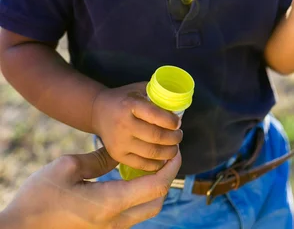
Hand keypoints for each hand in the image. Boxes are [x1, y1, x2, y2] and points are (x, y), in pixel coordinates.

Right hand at [1, 146, 180, 228]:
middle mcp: (114, 223)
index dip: (170, 167)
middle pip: (156, 203)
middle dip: (167, 179)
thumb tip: (117, 150)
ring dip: (154, 189)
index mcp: (109, 204)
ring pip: (145, 212)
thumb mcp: (68, 167)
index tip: (176, 151)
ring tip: (152, 166)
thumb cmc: (39, 198)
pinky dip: (140, 198)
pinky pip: (131, 216)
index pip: (154, 187)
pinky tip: (131, 181)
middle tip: (168, 157)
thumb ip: (98, 158)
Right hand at [91, 82, 182, 171]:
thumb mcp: (139, 89)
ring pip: (152, 153)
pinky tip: (163, 158)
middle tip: (179, 135)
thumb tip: (177, 108)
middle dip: (174, 138)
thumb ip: (156, 95)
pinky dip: (157, 164)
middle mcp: (123, 125)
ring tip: (174, 147)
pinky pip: (142, 164)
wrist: (98, 111)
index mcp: (130, 105)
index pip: (155, 115)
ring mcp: (120, 142)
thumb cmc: (124, 98)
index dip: (171, 121)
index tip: (178, 123)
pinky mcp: (117, 155)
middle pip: (156, 137)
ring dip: (169, 152)